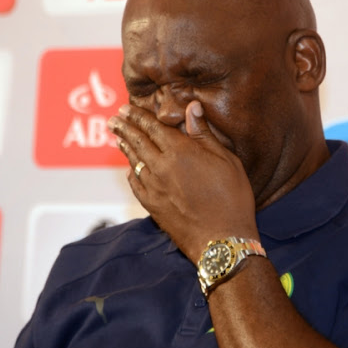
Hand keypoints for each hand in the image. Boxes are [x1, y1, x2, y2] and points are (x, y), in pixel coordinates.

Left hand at [107, 101, 258, 262]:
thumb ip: (204, 133)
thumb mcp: (226, 160)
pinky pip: (135, 184)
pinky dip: (131, 172)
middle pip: (138, 141)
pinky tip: (130, 168)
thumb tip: (192, 107)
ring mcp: (154, 188)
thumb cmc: (232, 199)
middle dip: (125, 127)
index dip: (139, 116)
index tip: (128, 108)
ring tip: (118, 135)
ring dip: (125, 146)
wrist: (222, 240)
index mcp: (180, 152)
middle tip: (115, 118)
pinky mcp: (152, 206)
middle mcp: (161, 167)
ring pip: (134, 161)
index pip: (153, 127)